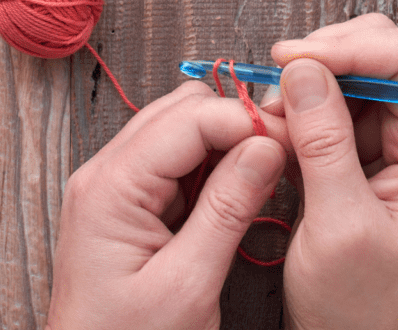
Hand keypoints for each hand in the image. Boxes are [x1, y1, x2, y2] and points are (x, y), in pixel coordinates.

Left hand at [46, 81, 289, 329]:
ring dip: (226, 145)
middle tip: (281, 155)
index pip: (187, 118)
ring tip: (264, 176)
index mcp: (111, 188)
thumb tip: (267, 147)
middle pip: (180, 112)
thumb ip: (228, 209)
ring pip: (180, 131)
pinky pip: (176, 164)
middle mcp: (106, 175)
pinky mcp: (128, 204)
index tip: (292, 141)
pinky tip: (236, 192)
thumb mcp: (187, 284)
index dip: (244, 121)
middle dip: (235, 124)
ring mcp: (114, 187)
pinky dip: (212, 168)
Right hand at [262, 14, 397, 328]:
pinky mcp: (362, 153)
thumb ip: (324, 143)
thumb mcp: (339, 223)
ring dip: (304, 88)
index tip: (291, 58)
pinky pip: (329, 108)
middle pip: (383, 57)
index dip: (350, 48)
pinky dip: (296, 113)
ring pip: (350, 78)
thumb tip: (303, 71)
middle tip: (276, 80)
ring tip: (268, 118)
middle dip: (325, 61)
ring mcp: (394, 143)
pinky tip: (273, 132)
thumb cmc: (355, 299)